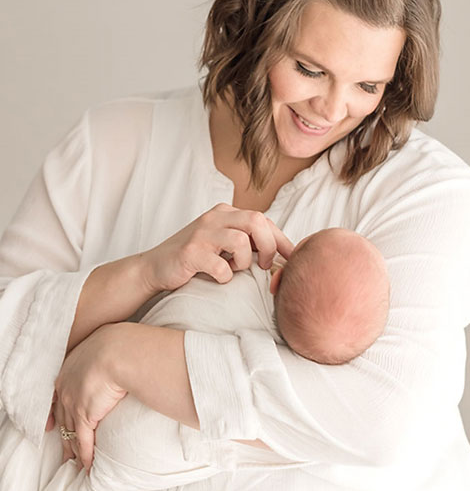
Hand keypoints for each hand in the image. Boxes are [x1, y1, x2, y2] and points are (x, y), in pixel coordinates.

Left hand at [52, 323, 126, 470]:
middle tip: (65, 448)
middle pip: (61, 417)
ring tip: (75, 461)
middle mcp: (65, 389)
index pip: (59, 397)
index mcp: (69, 370)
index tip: (54, 425)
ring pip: (70, 431)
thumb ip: (106, 354)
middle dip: (63, 434)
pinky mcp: (86, 415)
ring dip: (72, 448)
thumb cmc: (120, 343)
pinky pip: (84, 439)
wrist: (120, 351)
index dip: (57, 413)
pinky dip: (86, 453)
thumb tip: (122, 353)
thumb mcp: (107, 344)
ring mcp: (73, 403)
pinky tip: (88, 463)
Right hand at [138, 203, 293, 292]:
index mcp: (226, 212)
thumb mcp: (225, 245)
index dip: (282, 240)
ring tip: (235, 269)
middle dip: (269, 246)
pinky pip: (220, 266)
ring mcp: (201, 233)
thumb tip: (285, 258)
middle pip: (256, 221)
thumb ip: (250, 244)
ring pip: (240, 241)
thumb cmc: (197, 259)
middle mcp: (214, 217)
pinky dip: (225, 276)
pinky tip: (218, 277)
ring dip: (244, 261)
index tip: (293, 257)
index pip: (263, 220)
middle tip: (265, 265)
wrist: (154, 268)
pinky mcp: (190, 253)